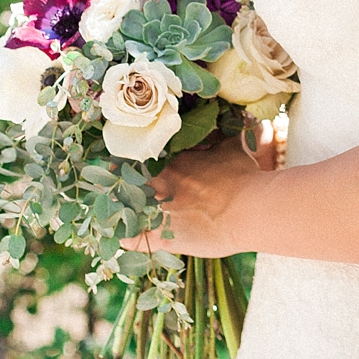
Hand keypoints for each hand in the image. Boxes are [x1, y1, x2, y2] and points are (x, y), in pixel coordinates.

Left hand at [124, 127, 274, 256]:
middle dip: (121, 182)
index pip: (143, 158)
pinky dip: (126, 240)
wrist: (247, 209)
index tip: (123, 160)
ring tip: (110, 212)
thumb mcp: (233, 148)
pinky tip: (120, 241)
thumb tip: (237, 117)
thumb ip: (226, 135)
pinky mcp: (164, 236)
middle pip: (129, 181)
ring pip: (127, 208)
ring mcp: (160, 210)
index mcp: (175, 162)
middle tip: (112, 184)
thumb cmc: (242, 177)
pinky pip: (136, 239)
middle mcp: (162, 183)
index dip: (133, 160)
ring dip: (119, 209)